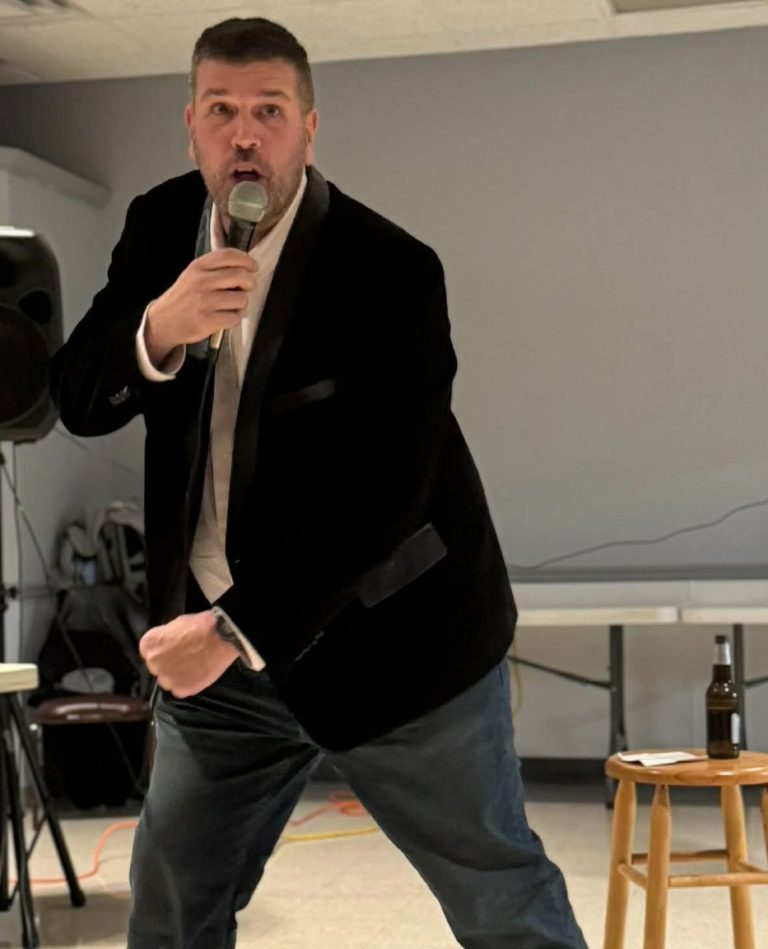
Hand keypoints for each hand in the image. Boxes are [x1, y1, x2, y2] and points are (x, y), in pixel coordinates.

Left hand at [139, 610, 238, 697]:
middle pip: (157, 666)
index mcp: (149, 644)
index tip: (173, 647)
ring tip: (193, 666)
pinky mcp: (181, 690)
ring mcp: (166, 679)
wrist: (221, 637)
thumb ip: (166, 637)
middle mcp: (153, 663)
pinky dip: (188, 684)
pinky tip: (198, 674)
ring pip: (168, 680)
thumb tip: (168, 643)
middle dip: (168, 662)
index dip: (163, 649)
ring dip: (177, 675)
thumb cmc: (200, 625)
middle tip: (184, 657)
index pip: (149, 651)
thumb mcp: (176, 623)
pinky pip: (181, 689)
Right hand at [145, 248, 257, 364]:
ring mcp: (204, 301)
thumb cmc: (184, 298)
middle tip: (246, 288)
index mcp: (198, 266)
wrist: (163, 322)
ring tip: (228, 306)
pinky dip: (232, 319)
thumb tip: (245, 267)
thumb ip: (215, 268)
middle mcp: (201, 281)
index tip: (253, 267)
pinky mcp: (208, 320)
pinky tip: (222, 318)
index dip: (246, 260)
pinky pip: (235, 318)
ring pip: (241, 299)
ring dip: (240, 304)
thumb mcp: (193, 275)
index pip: (228, 255)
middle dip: (250, 283)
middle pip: (241, 275)